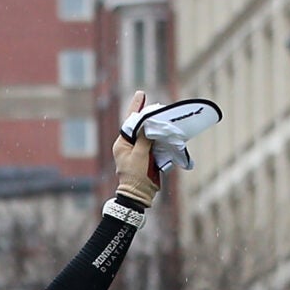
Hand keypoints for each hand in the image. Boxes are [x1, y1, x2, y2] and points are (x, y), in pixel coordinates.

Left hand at [113, 90, 160, 204]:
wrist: (139, 196)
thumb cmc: (135, 177)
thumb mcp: (140, 155)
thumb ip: (144, 139)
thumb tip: (148, 125)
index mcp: (122, 144)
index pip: (129, 122)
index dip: (135, 107)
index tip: (141, 93)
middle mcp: (129, 145)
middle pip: (139, 126)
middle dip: (148, 116)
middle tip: (157, 105)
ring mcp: (138, 151)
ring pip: (148, 134)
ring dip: (156, 126)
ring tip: (163, 115)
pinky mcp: (147, 157)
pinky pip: (154, 143)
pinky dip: (160, 137)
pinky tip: (166, 130)